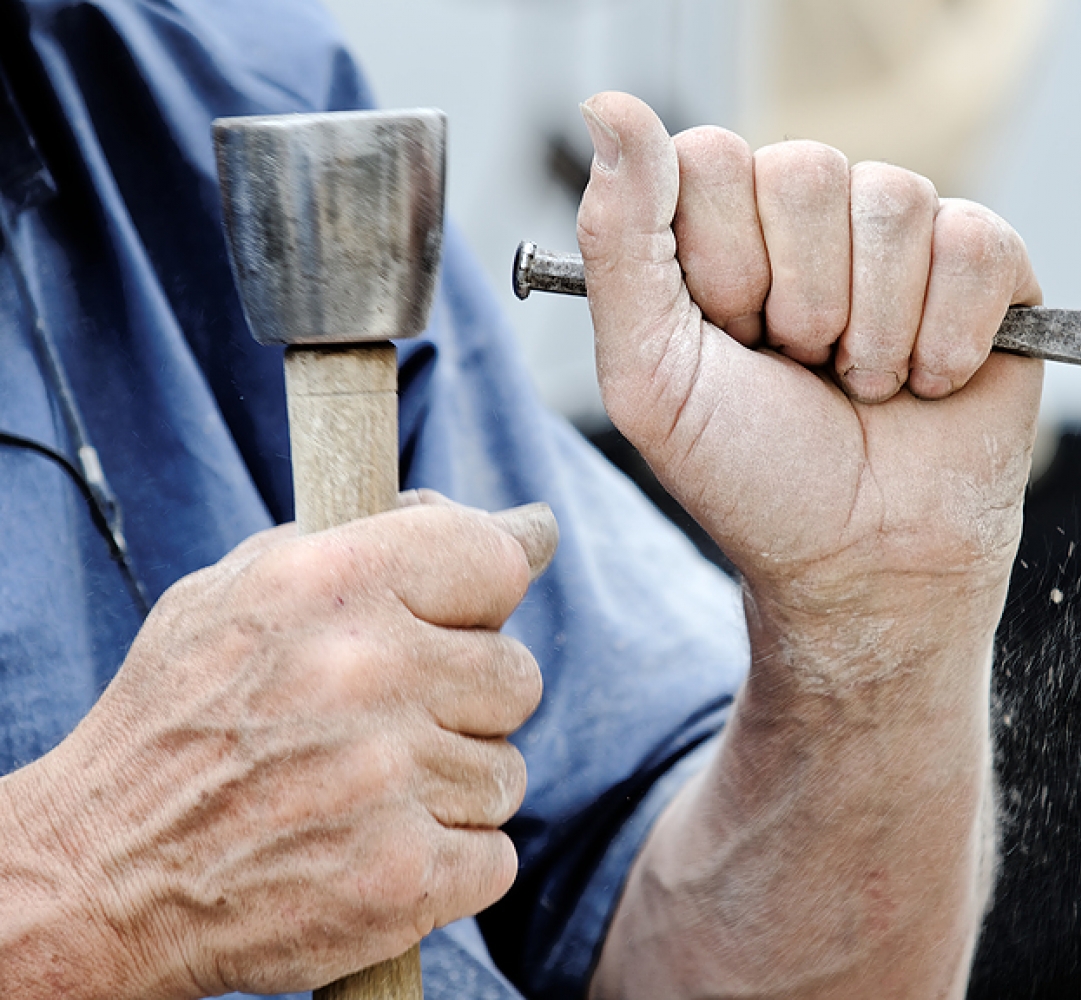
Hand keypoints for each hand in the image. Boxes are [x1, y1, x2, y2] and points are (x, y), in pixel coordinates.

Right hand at [0, 497, 554, 998]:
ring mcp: (386, 779)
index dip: (486, 596)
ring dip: (450, 787)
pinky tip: (374, 848)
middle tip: (386, 723)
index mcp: (327, 583)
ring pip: (506, 771)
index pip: (494, 561)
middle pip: (515, 675)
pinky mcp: (401, 876)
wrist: (101, 872)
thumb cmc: (182, 718)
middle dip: (464, 702)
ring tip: (363, 792)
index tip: (466, 617)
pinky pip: (495, 855)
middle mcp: (363, 672)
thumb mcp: (245, 592)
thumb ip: (385, 541)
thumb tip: (531, 529)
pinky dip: (448, 862)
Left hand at [576, 93, 1042, 643]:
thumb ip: (619, 242)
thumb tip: (609, 106)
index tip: (731, 339)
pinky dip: (949, 338)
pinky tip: (932, 383)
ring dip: (875, 332)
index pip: (710, 157)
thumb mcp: (653, 375)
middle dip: (801, 303)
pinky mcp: (990, 267)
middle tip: (804, 369)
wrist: (865, 564)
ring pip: (895, 200)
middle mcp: (814, 217)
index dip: (721, 262)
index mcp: (725, 229)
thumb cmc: (756, 478)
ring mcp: (905, 237)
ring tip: (866, 386)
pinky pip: (976, 241)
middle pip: (806, 170)